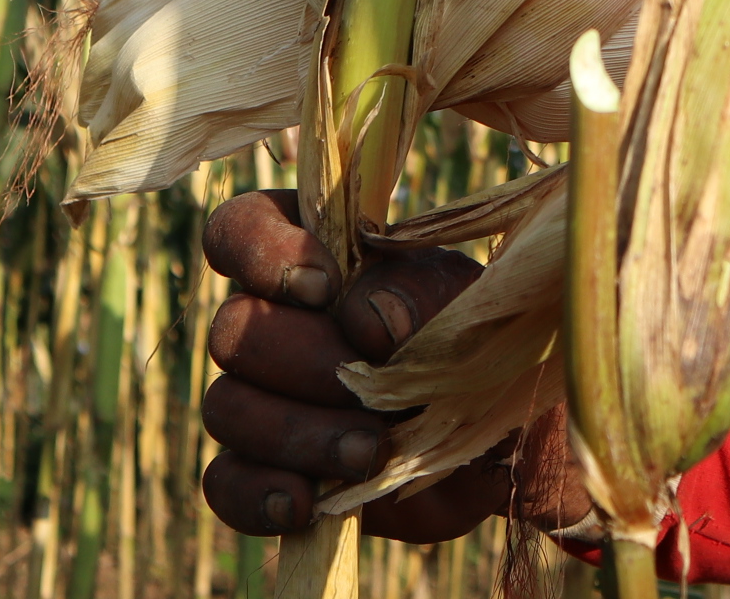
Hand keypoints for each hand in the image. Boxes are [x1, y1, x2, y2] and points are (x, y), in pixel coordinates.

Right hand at [198, 189, 575, 541]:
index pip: (241, 227)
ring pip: (227, 407)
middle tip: (365, 387)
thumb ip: (423, 295)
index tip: (322, 287)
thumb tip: (371, 317)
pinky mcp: (265, 471)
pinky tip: (304, 503)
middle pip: (231, 329)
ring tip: (366, 452)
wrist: (503, 445)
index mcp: (315, 255)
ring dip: (295, 433)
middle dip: (302, 361)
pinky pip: (226, 485)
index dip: (261, 252)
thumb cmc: (480, 350)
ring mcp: (261, 399)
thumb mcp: (471, 307)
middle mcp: (272, 322)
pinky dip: (258, 495)